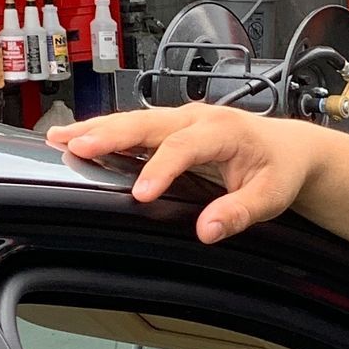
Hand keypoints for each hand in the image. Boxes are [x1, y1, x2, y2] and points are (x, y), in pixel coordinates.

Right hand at [45, 104, 322, 244]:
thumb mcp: (271, 197)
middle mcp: (198, 117)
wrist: (288, 148)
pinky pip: (135, 127)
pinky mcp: (171, 126)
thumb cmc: (280, 169)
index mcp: (224, 130)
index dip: (160, 170)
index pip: (185, 147)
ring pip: (134, 120)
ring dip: (97, 128)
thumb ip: (240, 213)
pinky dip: (105, 132)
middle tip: (75, 146)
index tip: (140, 194)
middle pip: (146, 122)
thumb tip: (207, 231)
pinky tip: (77, 140)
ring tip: (59, 139)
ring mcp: (182, 119)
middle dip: (109, 134)